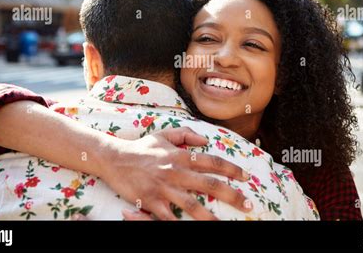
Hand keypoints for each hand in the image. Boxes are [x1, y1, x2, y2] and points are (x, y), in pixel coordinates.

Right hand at [99, 127, 251, 219]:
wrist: (114, 158)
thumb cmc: (141, 147)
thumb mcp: (163, 134)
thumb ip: (185, 134)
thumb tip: (204, 140)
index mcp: (180, 155)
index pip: (212, 162)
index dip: (231, 169)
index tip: (246, 177)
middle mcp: (175, 171)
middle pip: (209, 184)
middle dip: (231, 195)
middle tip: (248, 204)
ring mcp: (163, 187)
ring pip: (192, 204)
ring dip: (210, 216)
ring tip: (224, 225)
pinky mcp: (150, 201)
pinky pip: (168, 217)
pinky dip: (179, 224)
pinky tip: (191, 229)